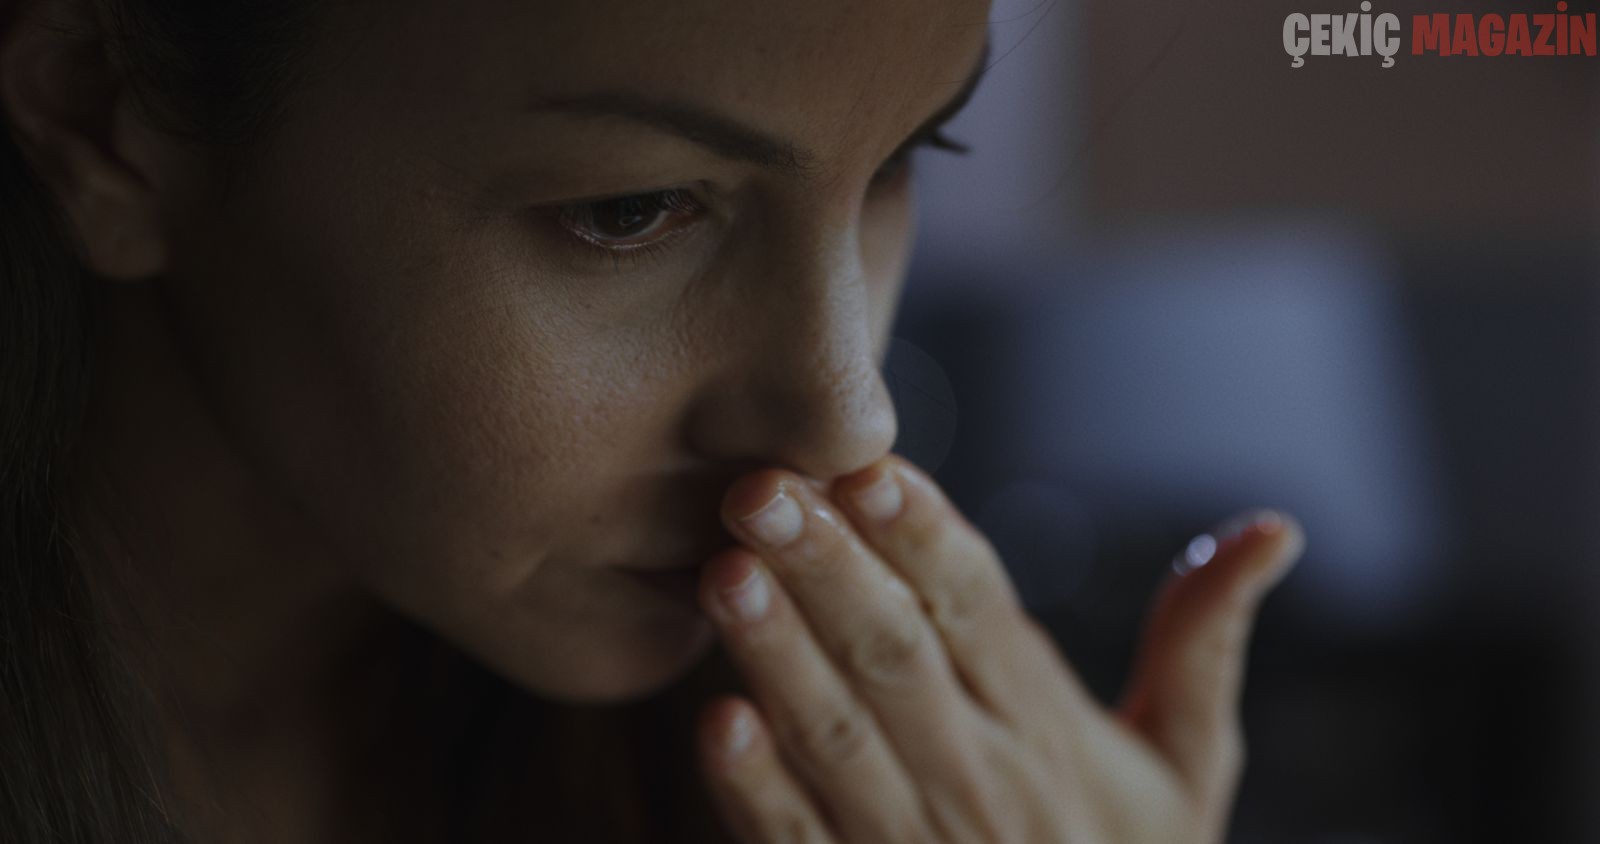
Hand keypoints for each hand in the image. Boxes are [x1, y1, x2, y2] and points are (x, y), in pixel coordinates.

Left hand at [693, 453, 1303, 842]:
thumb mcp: (1183, 762)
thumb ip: (1204, 641)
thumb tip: (1277, 526)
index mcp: (1049, 725)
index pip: (981, 612)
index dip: (925, 538)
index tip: (870, 469)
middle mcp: (983, 778)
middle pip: (898, 659)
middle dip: (829, 571)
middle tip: (760, 491)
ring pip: (842, 739)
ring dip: (780, 657)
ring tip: (725, 575)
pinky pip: (801, 843)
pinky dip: (758, 791)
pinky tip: (715, 724)